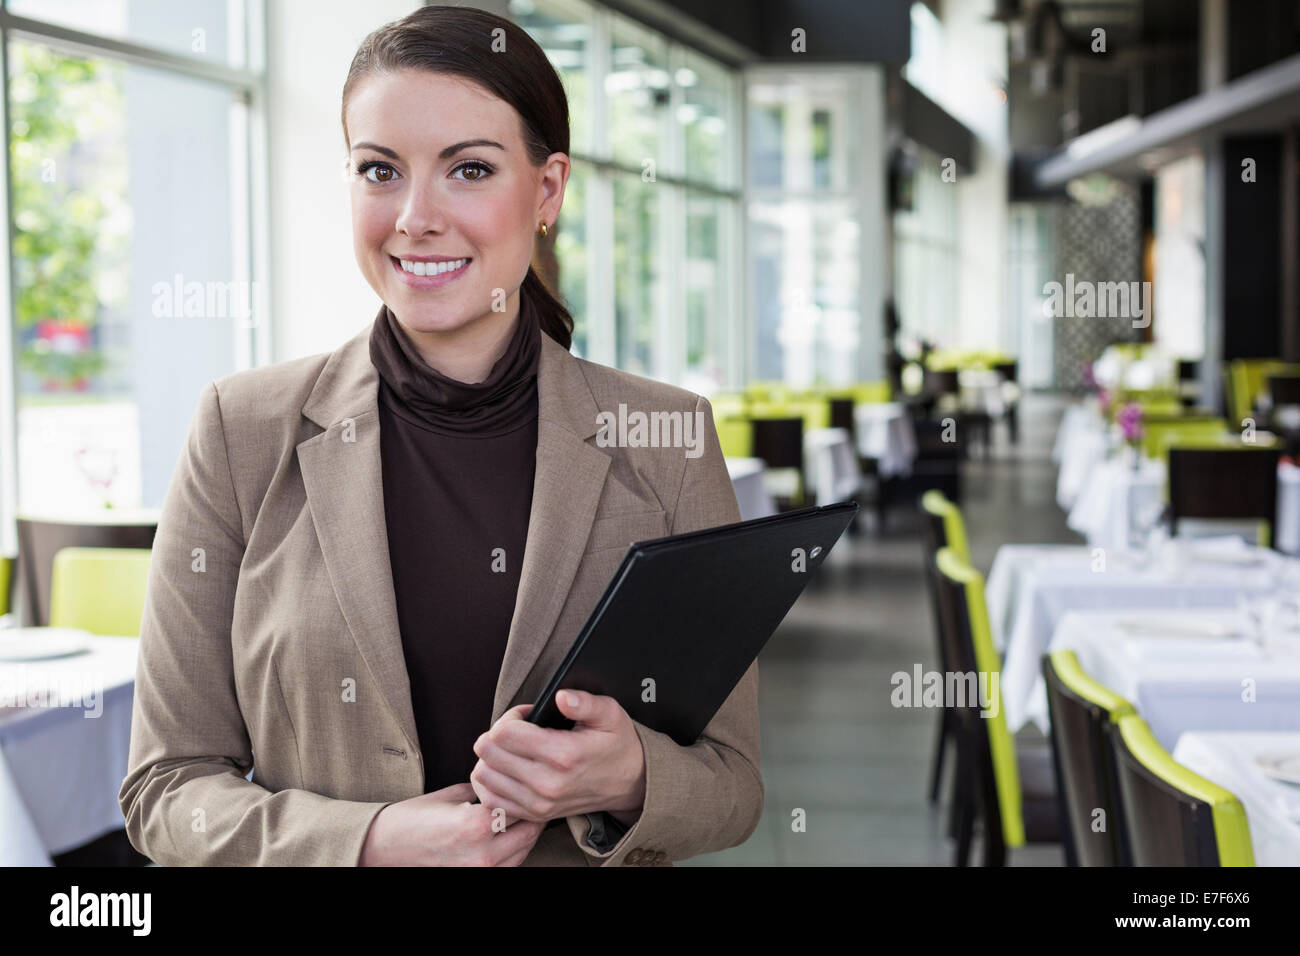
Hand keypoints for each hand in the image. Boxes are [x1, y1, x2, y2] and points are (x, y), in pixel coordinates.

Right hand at [358, 782, 543, 865]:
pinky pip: (510, 865)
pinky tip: (508, 834)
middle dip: (532, 812)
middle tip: (532, 796)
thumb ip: (487, 789)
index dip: (526, 790)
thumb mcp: (454, 793)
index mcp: (476, 825)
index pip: (521, 804)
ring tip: (521, 814)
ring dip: (527, 832)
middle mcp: (483, 854)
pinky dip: (515, 849)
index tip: (529, 780)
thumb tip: (511, 781)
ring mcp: (480, 872)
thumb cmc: (415, 817)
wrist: (387, 847)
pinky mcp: (476, 879)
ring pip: (524, 851)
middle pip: (530, 831)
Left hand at [470, 690, 645, 823]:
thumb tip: (561, 697)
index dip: (511, 716)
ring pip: (484, 775)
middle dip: (498, 733)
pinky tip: (508, 768)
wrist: (629, 783)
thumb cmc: (616, 744)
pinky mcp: (533, 815)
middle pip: (488, 752)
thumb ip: (585, 703)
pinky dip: (493, 781)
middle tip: (519, 730)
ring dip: (493, 757)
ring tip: (514, 749)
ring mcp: (537, 803)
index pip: (504, 732)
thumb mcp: (610, 715)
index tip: (527, 715)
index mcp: (562, 755)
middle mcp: (546, 783)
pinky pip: (491, 798)